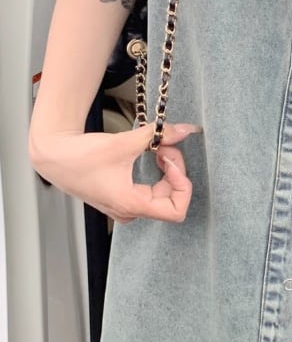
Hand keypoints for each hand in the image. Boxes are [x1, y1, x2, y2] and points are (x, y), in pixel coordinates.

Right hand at [30, 122, 199, 223]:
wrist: (54, 155)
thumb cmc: (81, 155)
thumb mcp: (124, 142)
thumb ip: (158, 135)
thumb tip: (186, 130)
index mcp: (130, 204)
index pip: (176, 211)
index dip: (182, 184)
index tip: (171, 160)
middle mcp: (128, 211)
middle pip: (170, 198)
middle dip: (174, 169)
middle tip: (164, 145)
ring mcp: (123, 207)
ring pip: (161, 195)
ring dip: (166, 172)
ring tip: (157, 148)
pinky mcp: (120, 198)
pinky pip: (150, 192)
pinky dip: (156, 174)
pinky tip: (151, 155)